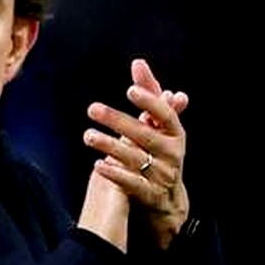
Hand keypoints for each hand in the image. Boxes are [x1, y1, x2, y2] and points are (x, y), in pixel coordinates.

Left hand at [83, 58, 189, 249]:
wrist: (168, 201)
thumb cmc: (161, 155)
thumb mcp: (159, 127)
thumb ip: (149, 95)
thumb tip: (138, 63)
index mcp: (176, 134)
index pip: (165, 114)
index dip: (150, 102)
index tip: (130, 90)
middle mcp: (172, 154)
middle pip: (145, 135)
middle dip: (118, 121)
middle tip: (93, 108)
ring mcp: (163, 175)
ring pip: (135, 158)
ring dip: (110, 146)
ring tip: (88, 136)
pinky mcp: (151, 196)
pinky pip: (132, 184)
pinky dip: (115, 174)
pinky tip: (98, 165)